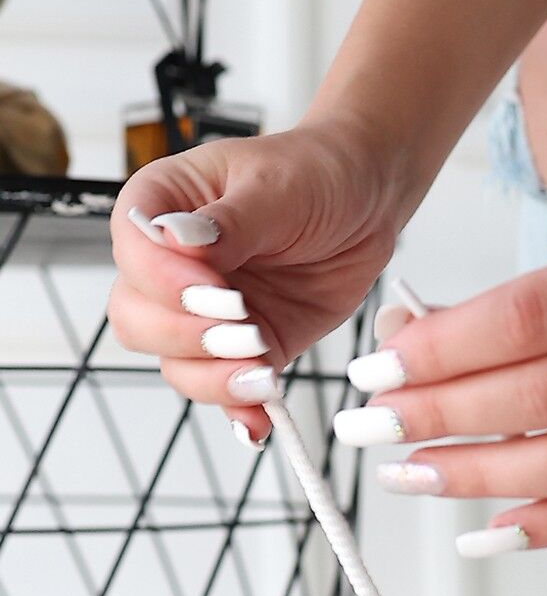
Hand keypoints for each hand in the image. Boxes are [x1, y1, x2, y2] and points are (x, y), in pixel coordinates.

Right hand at [109, 122, 403, 442]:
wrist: (366, 202)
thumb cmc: (314, 174)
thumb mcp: (275, 187)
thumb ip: (227, 222)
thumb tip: (175, 240)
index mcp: (162, 209)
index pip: (132, 252)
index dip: (165, 282)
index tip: (216, 293)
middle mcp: (172, 267)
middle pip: (137, 319)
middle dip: (186, 337)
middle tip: (243, 332)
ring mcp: (205, 315)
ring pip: (175, 363)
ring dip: (213, 379)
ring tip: (263, 373)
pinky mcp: (247, 349)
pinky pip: (226, 389)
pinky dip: (240, 410)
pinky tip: (259, 421)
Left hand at [349, 220, 546, 546]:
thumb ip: (537, 308)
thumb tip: (417, 345)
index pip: (528, 317)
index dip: (443, 349)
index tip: (376, 369)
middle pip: (543, 395)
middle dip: (441, 417)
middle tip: (369, 428)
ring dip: (478, 478)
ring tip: (410, 475)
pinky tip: (486, 529)